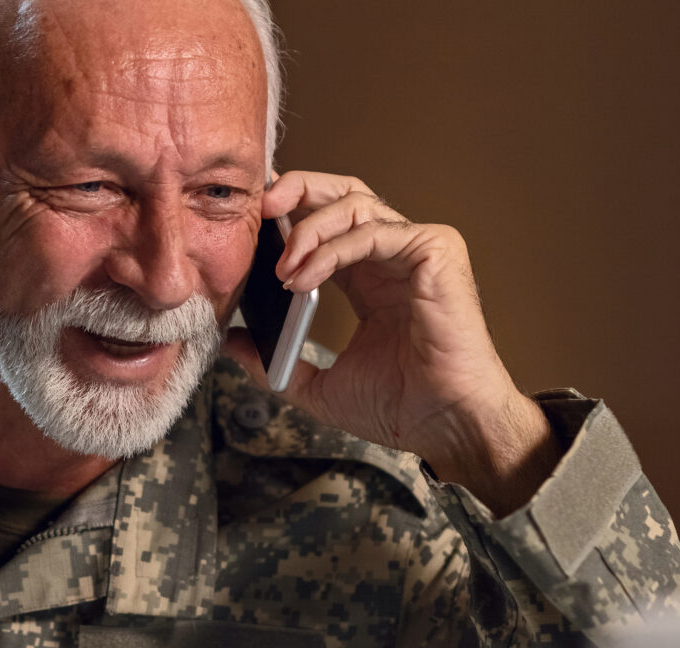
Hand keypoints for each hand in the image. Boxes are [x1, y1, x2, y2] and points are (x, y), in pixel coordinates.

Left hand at [221, 171, 559, 515]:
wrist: (446, 424)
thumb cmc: (400, 407)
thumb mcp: (320, 386)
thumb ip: (276, 363)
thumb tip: (232, 342)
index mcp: (371, 278)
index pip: (328, 222)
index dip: (289, 216)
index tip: (250, 229)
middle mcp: (394, 256)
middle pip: (343, 194)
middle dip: (298, 191)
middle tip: (260, 209)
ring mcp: (418, 249)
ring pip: (355, 204)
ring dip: (307, 230)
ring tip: (281, 269)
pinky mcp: (435, 251)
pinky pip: (372, 232)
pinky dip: (331, 250)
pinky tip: (303, 277)